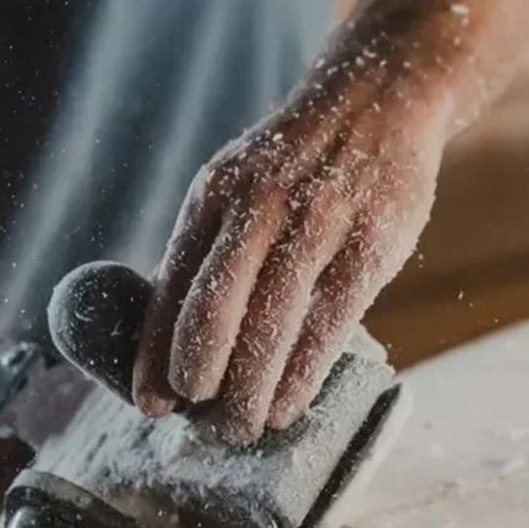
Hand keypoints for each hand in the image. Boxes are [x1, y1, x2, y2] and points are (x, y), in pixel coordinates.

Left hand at [133, 71, 449, 440]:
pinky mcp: (371, 243)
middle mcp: (259, 205)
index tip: (151, 403)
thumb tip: (173, 333)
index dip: (156, 351)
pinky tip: (288, 404)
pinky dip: (303, 372)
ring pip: (273, 323)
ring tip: (242, 428)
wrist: (377, 99)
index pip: (173, 285)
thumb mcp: (240, 182)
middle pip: (216, 309)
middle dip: (200, 377)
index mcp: (214, 193)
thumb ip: (214, 247)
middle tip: (201, 425)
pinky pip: (329, 322)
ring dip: (251, 389)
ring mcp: (319, 221)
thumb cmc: (298, 162)